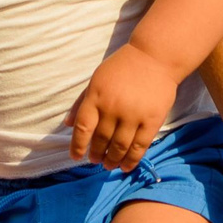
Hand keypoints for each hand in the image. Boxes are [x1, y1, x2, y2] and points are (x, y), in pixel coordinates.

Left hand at [72, 41, 179, 168]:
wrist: (155, 57)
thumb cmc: (122, 67)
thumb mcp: (96, 80)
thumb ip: (81, 102)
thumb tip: (67, 124)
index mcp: (96, 96)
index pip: (83, 128)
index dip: (77, 146)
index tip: (75, 157)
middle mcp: (113, 108)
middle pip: (101, 140)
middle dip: (96, 153)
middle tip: (95, 160)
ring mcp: (133, 115)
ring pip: (119, 146)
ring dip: (112, 159)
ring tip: (108, 165)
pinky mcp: (152, 120)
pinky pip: (140, 146)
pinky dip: (131, 159)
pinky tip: (126, 166)